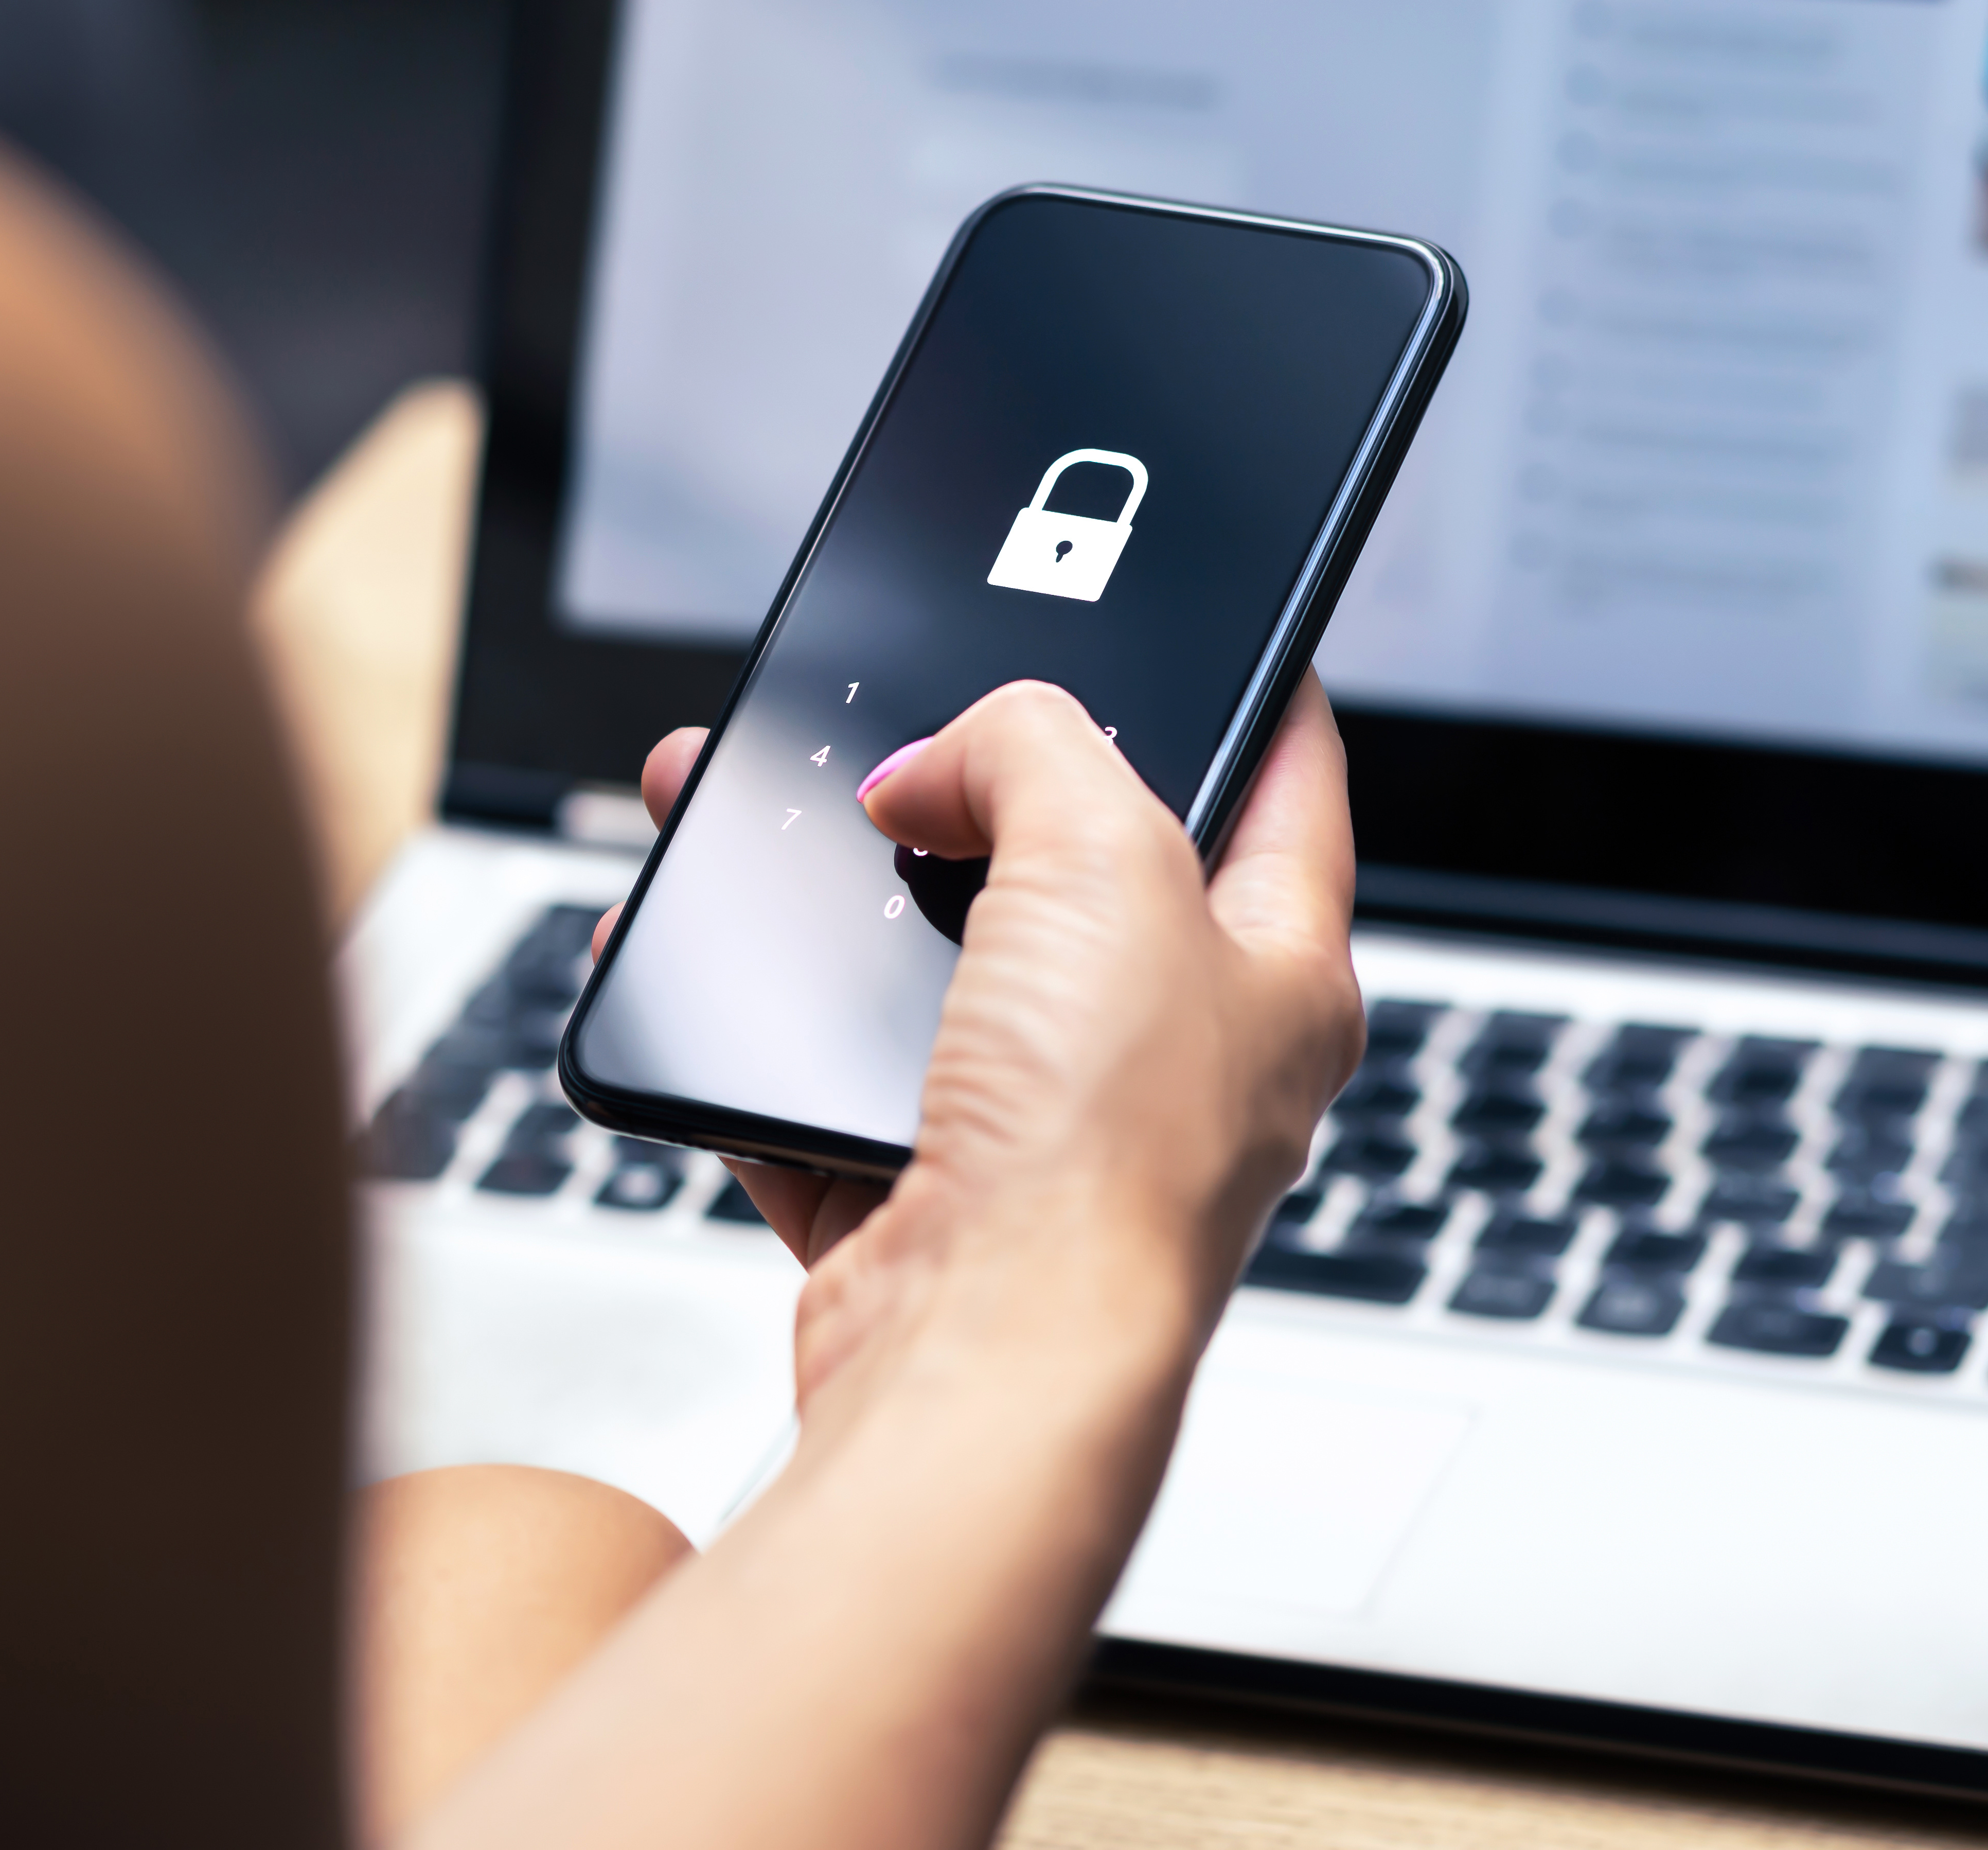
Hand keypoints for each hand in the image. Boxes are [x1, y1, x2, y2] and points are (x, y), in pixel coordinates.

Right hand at [596, 677, 1361, 1423]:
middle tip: (898, 728)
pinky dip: (752, 1025)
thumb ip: (1031, 747)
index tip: (1194, 623)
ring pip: (926, 964)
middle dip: (961, 784)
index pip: (1285, 784)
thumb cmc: (1101, 1158)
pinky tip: (701, 960)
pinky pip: (819, 1079)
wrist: (981, 1364)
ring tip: (742, 814)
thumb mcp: (1105, 854)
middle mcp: (1170, 1055)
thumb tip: (937, 764)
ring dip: (833, 892)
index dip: (1245, 688)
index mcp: (1276, 973)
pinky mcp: (918, 1191)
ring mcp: (1041, 1130)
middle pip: (1066, 867)